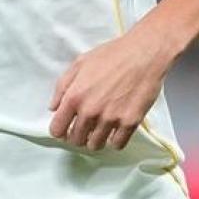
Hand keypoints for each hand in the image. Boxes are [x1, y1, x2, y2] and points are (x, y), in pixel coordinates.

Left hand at [48, 25, 177, 150]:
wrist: (144, 53)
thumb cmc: (112, 55)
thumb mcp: (79, 63)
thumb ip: (62, 87)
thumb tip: (54, 107)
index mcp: (74, 96)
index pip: (57, 129)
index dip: (60, 130)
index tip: (65, 128)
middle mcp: (90, 111)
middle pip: (76, 140)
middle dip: (77, 136)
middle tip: (84, 128)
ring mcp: (111, 119)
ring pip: (95, 145)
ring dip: (95, 139)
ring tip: (99, 129)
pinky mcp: (130, 122)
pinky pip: (117, 145)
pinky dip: (115, 140)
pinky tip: (115, 130)